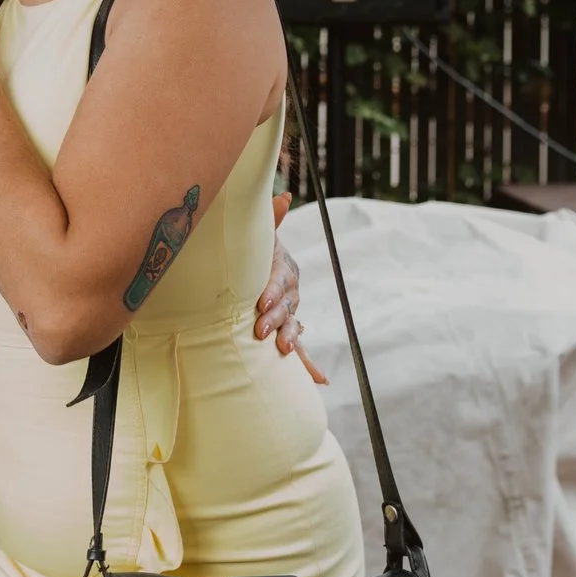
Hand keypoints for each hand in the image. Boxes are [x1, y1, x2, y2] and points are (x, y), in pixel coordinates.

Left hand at [256, 194, 326, 384]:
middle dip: (275, 319)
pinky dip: (310, 366)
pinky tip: (320, 381)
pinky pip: (301, 348)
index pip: (279, 281)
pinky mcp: (287, 330)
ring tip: (281, 351)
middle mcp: (290, 293)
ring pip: (293, 327)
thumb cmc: (255, 250)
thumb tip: (285, 195)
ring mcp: (290, 313)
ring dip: (289, 340)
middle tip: (260, 330)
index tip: (261, 302)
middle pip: (286, 307)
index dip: (272, 291)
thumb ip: (272, 218)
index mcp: (284, 270)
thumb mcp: (263, 236)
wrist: (256, 267)